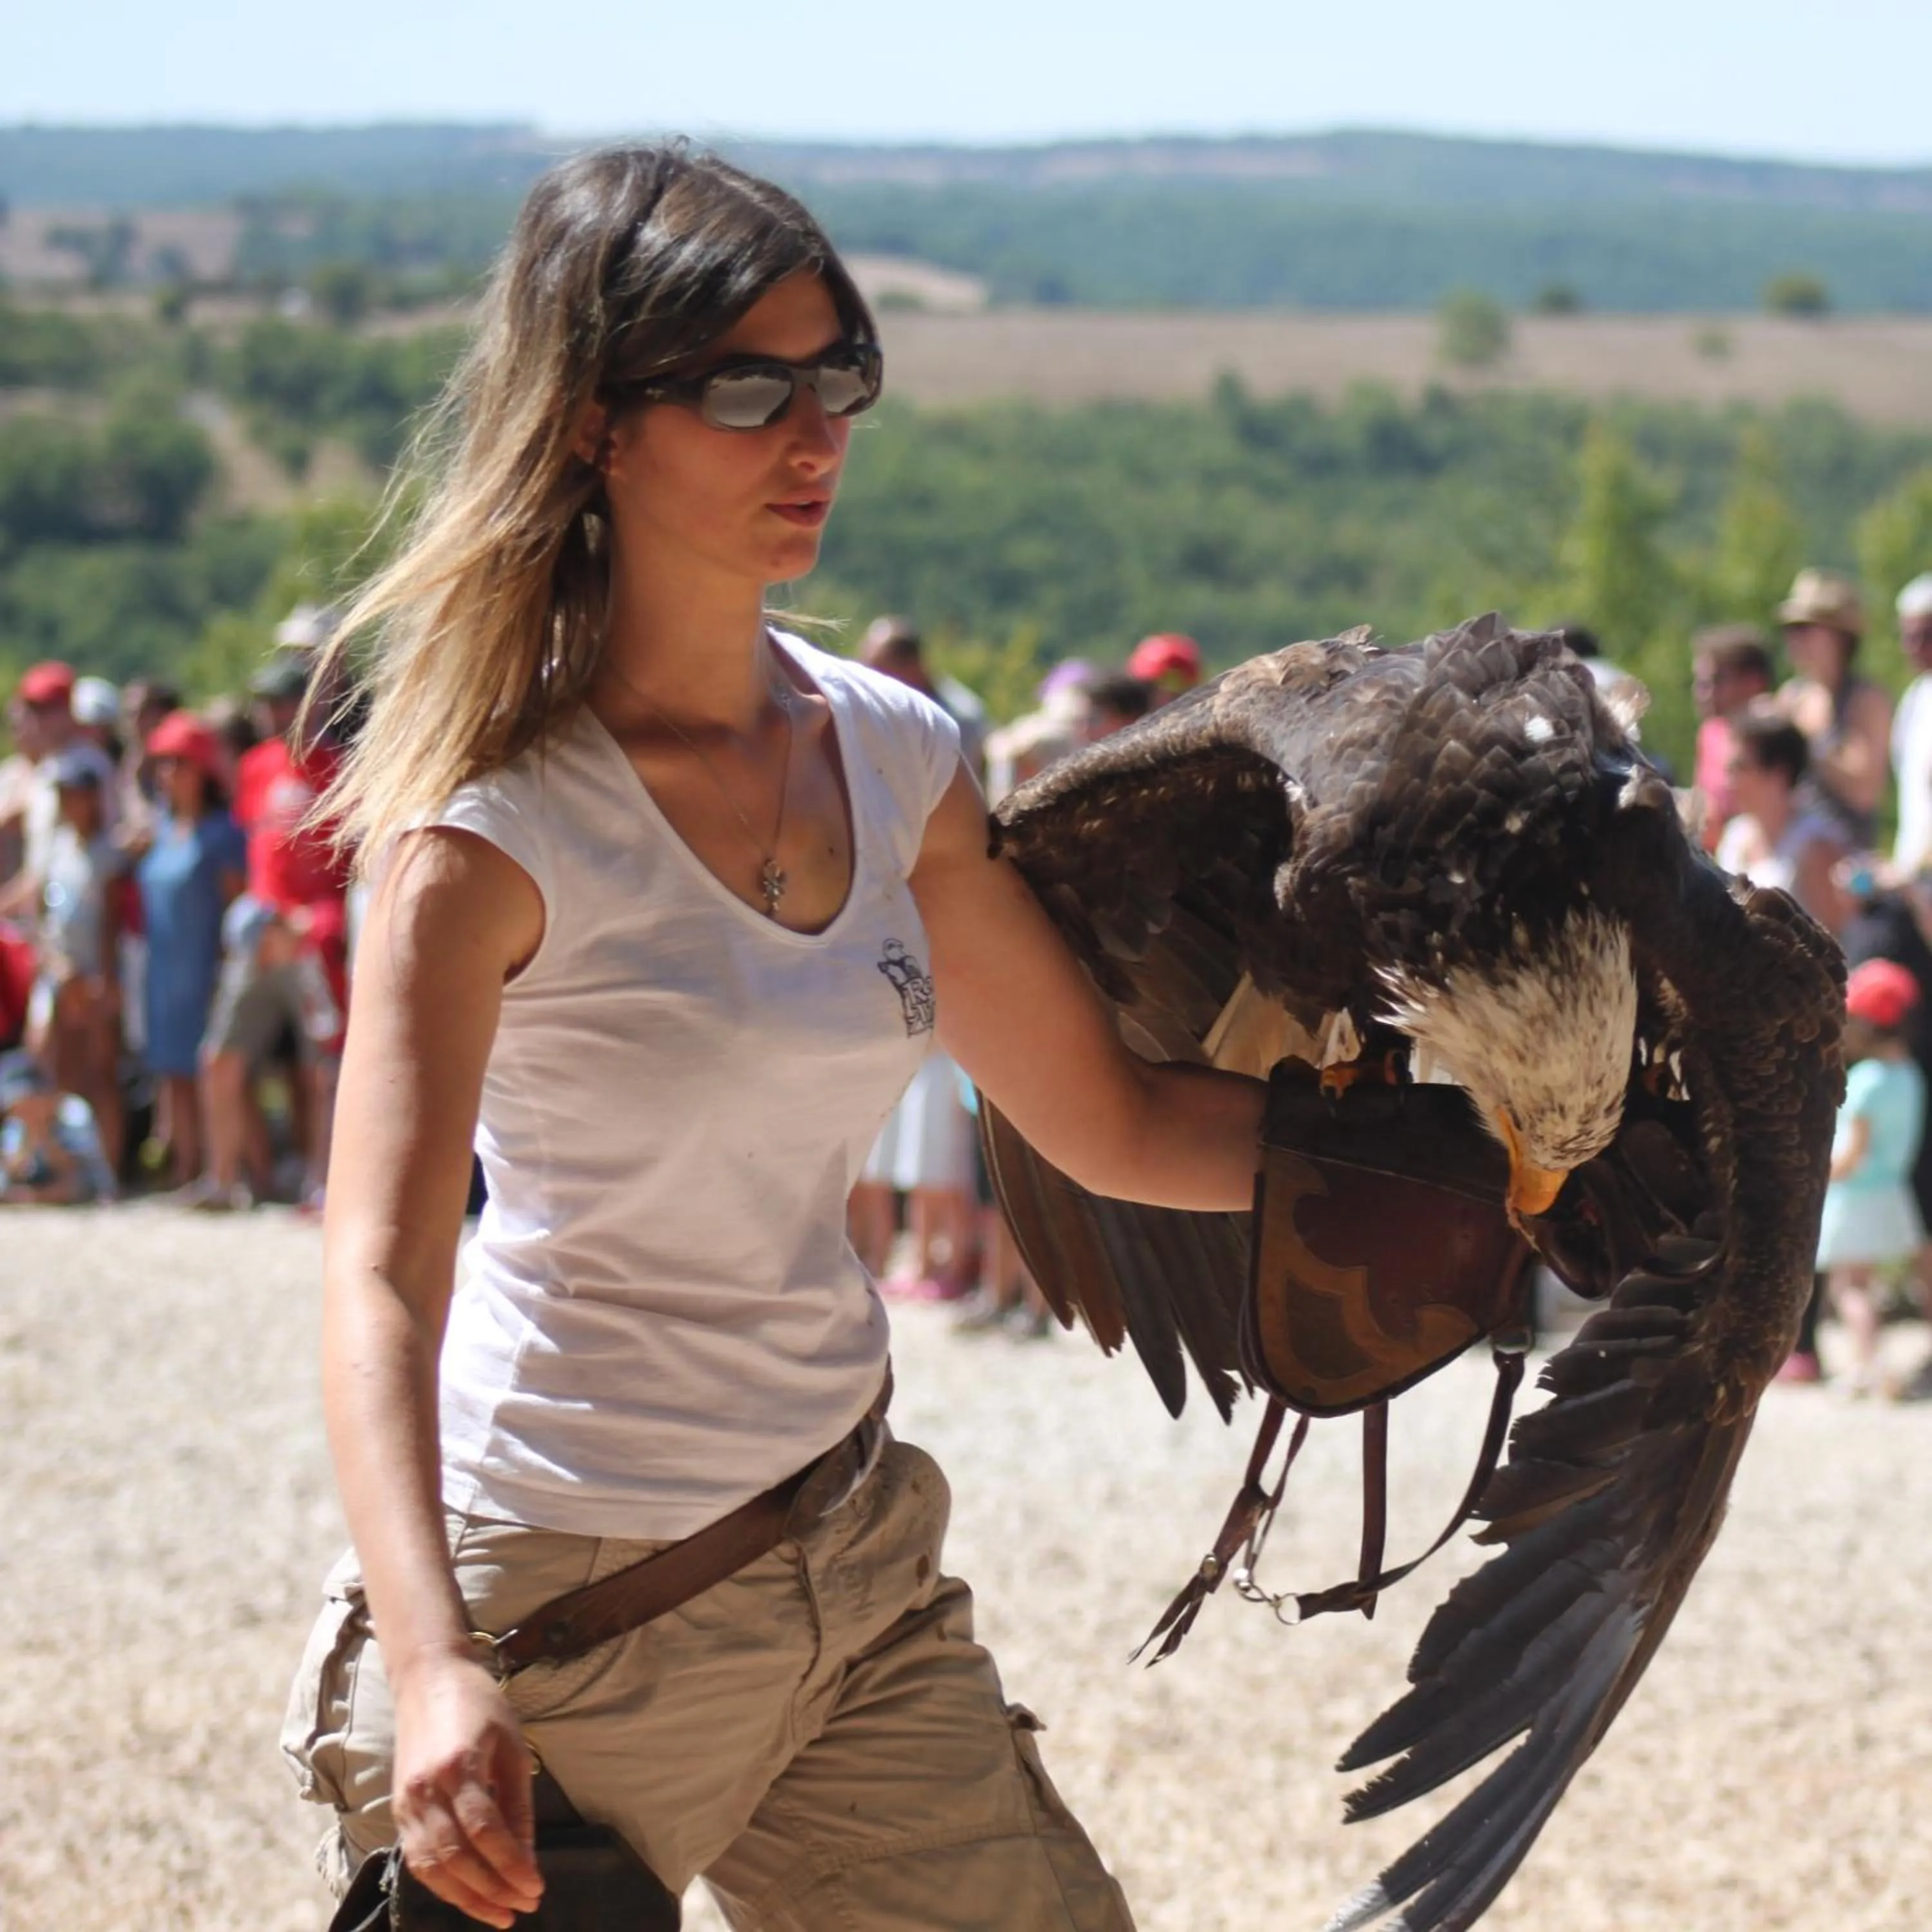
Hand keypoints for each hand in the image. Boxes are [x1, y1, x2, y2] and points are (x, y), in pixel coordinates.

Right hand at [390, 1649, 543, 1927]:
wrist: (428, 1679)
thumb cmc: (480, 1705)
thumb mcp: (512, 1747)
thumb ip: (518, 1805)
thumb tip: (527, 1857)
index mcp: (457, 1767)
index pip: (485, 1831)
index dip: (511, 1865)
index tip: (536, 1889)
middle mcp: (425, 1790)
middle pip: (457, 1856)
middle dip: (492, 1889)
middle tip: (523, 1907)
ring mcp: (405, 1804)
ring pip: (432, 1868)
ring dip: (466, 1898)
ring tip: (499, 1914)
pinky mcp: (397, 1811)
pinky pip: (417, 1859)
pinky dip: (442, 1884)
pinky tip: (467, 1895)